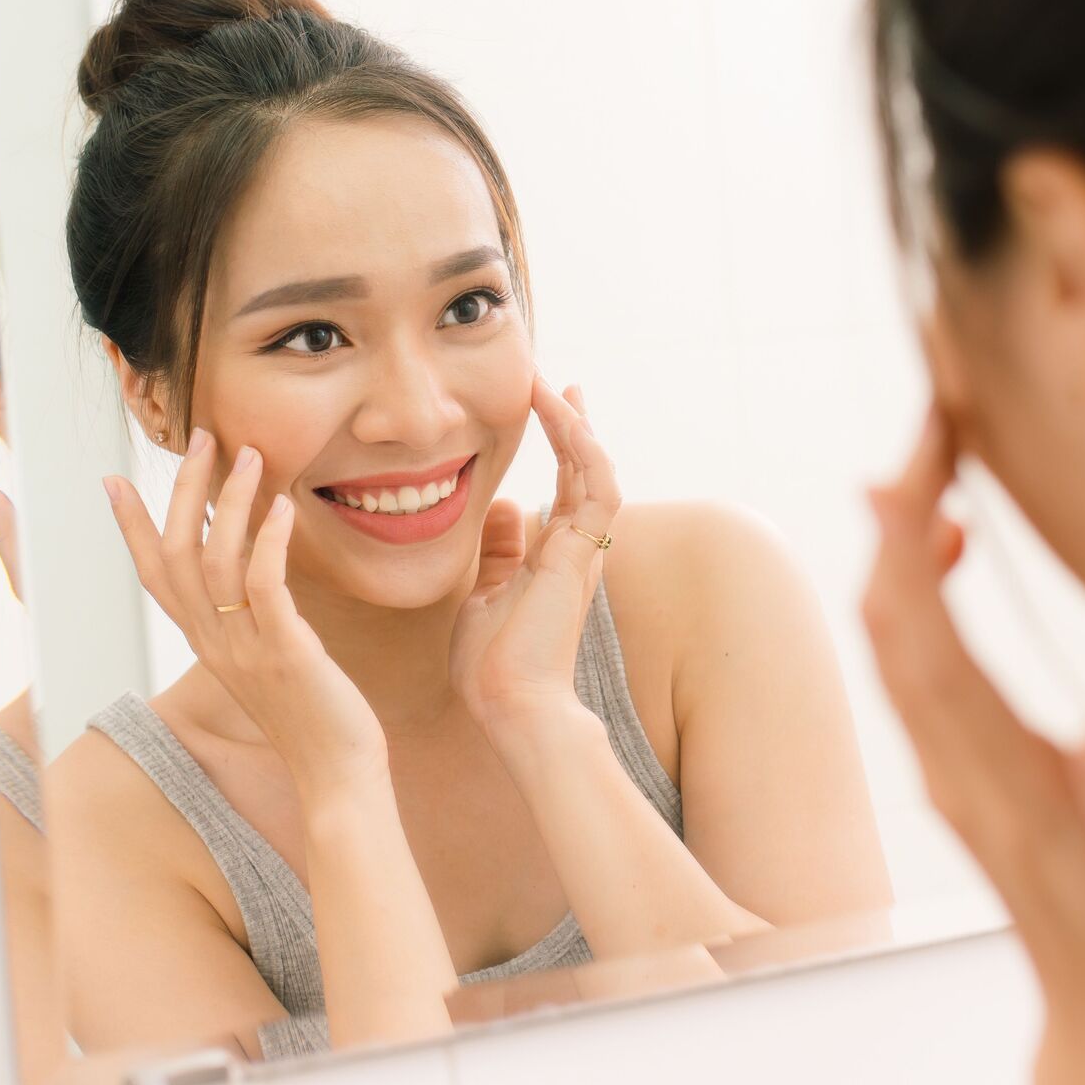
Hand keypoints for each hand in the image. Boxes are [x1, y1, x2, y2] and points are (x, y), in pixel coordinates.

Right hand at [104, 430, 385, 791]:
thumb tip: (252, 574)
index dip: (132, 528)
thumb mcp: (268, 660)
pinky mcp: (286, 652)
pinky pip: (265, 586)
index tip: (114, 482)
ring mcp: (246, 648)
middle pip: (176, 554)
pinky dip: (270, 540)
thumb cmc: (312, 716)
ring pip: (215, 560)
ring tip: (251, 456)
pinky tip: (284, 508)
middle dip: (182, 490)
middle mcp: (214, 643)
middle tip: (202, 437)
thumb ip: (250, 620)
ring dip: (231, 501)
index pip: (154, 576)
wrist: (336, 778)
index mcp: (206, 643)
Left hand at [450, 378, 619, 739]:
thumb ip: (497, 553)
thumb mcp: (484, 594)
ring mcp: (584, 549)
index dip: (556, 443)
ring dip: (574, 424)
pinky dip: (584, 446)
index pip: (563, 487)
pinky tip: (565, 416)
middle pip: (583, 469)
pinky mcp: (584, 551)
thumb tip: (502, 510)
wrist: (510, 705)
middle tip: (553, 380)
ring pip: (594, 469)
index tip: (542, 403)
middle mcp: (576, 548)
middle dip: (569, 422)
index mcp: (554, 558)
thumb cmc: (493, 666)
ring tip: (551, 386)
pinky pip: (599, 484)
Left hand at [862, 405, 1084, 1084]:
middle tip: (933, 413)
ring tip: (932, 451)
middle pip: (887, 618)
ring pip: (892, 634)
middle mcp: (957, 767)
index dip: (909, 533)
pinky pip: (915, 655)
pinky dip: (914, 581)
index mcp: (1004, 780)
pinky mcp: (966, 770)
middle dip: (897, 506)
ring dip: (897, 537)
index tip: (930, 441)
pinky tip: (946, 542)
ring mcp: (954, 769)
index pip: (925, 636)